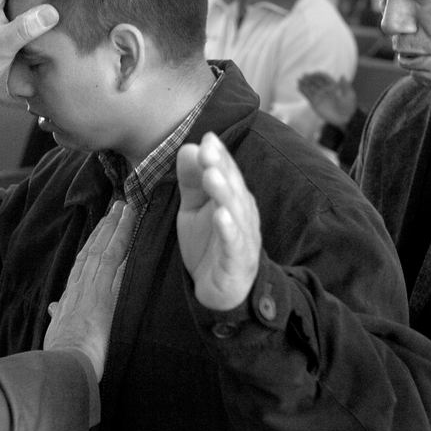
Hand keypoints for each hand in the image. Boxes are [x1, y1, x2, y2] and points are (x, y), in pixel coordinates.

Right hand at [43, 201, 135, 380]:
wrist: (65, 360)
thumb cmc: (62, 349)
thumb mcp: (57, 329)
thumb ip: (58, 315)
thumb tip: (55, 308)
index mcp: (71, 294)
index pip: (84, 261)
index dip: (94, 241)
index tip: (102, 225)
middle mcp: (81, 285)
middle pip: (95, 248)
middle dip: (106, 226)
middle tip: (118, 205)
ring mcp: (93, 287)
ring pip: (106, 250)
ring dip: (116, 227)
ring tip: (125, 209)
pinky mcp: (105, 294)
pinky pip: (116, 263)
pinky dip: (123, 244)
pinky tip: (131, 230)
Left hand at [176, 132, 260, 310]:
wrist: (220, 291)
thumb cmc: (208, 244)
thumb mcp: (193, 208)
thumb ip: (191, 180)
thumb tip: (188, 147)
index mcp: (232, 198)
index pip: (227, 172)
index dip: (219, 156)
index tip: (208, 138)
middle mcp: (242, 214)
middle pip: (233, 188)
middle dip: (222, 168)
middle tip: (208, 151)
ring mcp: (241, 238)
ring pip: (235, 213)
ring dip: (225, 193)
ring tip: (212, 176)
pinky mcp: (236, 262)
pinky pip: (234, 244)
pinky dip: (229, 229)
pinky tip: (221, 215)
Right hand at [298, 72, 356, 128]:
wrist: (344, 119)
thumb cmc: (348, 106)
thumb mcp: (349, 95)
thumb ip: (345, 86)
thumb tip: (342, 76)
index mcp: (333, 86)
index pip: (324, 78)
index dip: (318, 75)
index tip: (313, 74)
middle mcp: (325, 90)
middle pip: (316, 82)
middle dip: (309, 78)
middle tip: (304, 76)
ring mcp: (320, 96)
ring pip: (310, 88)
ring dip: (304, 84)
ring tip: (299, 80)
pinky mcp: (315, 103)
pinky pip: (308, 96)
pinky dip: (303, 91)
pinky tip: (299, 87)